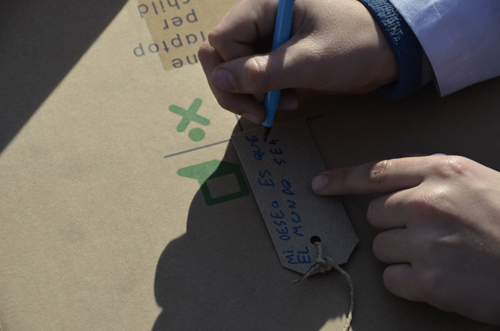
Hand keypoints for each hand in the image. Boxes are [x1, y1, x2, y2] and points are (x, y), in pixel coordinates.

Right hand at [198, 0, 396, 123]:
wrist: (391, 49)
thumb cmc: (355, 46)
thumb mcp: (308, 61)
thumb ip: (261, 72)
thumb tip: (219, 80)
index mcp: (265, 4)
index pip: (222, 40)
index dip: (233, 71)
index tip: (260, 97)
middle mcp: (261, 16)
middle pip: (220, 54)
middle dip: (235, 88)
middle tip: (261, 113)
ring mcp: (268, 35)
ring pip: (235, 67)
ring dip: (251, 94)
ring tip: (278, 108)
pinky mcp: (278, 52)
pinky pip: (256, 73)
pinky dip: (265, 93)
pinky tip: (287, 101)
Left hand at [311, 155, 499, 325]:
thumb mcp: (477, 180)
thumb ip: (433, 169)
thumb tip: (399, 161)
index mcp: (442, 172)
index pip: (376, 172)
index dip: (342, 179)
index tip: (319, 184)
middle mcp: (428, 202)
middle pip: (375, 215)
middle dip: (394, 226)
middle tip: (431, 234)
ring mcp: (426, 241)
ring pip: (380, 247)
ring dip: (402, 254)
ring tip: (440, 256)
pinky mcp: (429, 279)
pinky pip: (391, 278)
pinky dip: (408, 282)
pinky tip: (438, 278)